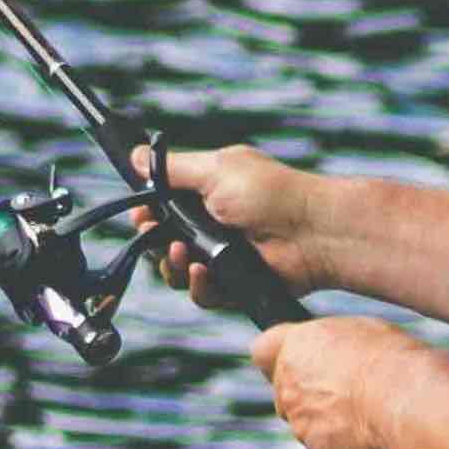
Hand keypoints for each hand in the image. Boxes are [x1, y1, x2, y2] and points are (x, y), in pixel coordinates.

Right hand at [130, 142, 326, 301]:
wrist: (312, 231)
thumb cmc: (271, 193)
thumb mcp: (216, 169)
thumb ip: (173, 168)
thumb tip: (136, 155)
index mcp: (205, 195)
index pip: (161, 208)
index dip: (146, 213)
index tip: (140, 214)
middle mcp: (211, 227)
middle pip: (162, 243)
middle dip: (152, 241)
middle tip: (154, 235)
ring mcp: (222, 258)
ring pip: (177, 273)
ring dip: (171, 265)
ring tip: (181, 253)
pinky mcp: (233, 286)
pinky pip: (202, 294)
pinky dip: (198, 285)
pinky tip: (203, 272)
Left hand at [247, 317, 444, 448]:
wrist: (407, 402)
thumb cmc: (394, 361)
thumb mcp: (361, 332)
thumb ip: (329, 344)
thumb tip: (327, 354)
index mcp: (297, 346)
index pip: (263, 349)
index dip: (279, 357)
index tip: (298, 362)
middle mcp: (288, 383)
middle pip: (285, 390)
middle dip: (307, 391)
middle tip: (347, 389)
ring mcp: (298, 419)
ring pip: (304, 419)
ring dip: (325, 417)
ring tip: (366, 408)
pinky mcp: (315, 447)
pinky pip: (322, 443)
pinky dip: (340, 439)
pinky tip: (368, 428)